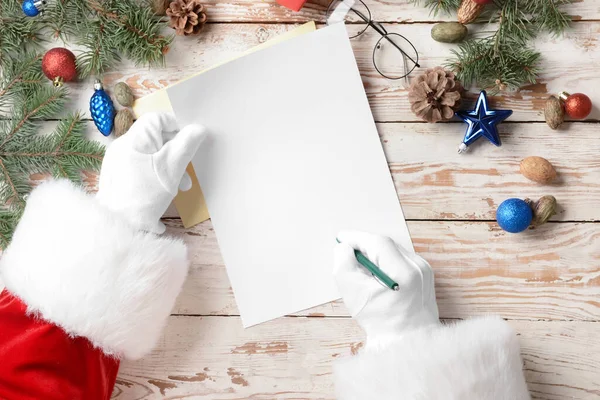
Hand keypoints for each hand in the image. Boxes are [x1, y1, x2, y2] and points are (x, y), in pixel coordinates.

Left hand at [96, 113, 205, 233]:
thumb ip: (187, 144)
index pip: (158, 118)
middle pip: (156, 139)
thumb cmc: (145, 194)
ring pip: (150, 157)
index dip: (177, 126)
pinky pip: (142, 170)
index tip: (190, 143)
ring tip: (179, 189)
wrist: (117, 226)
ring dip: (169, 169)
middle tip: (187, 173)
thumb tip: (199, 128)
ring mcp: (118, 164)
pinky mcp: (118, 180)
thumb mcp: (172, 167)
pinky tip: (162, 196)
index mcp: (134, 139)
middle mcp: (123, 147)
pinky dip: (156, 178)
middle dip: (176, 154)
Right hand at [333, 231, 439, 347]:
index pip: (377, 242)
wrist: (406, 341)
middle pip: (386, 244)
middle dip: (364, 246)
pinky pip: (400, 259)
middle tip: (348, 254)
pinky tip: (377, 277)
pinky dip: (386, 262)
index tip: (341, 238)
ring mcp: (424, 271)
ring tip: (362, 269)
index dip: (356, 237)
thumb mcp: (353, 293)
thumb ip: (344, 264)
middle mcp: (417, 268)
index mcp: (403, 272)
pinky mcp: (425, 275)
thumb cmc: (380, 322)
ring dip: (375, 254)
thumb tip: (344, 247)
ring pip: (393, 251)